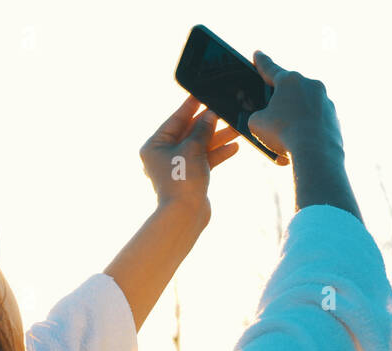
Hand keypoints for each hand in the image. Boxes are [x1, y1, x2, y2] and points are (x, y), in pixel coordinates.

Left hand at [139, 94, 239, 219]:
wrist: (184, 215)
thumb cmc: (182, 180)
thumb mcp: (192, 149)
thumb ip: (202, 130)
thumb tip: (211, 114)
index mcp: (154, 145)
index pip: (175, 120)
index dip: (190, 106)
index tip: (202, 94)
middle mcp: (163, 155)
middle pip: (189, 133)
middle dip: (208, 123)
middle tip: (225, 110)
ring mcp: (177, 168)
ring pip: (199, 147)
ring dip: (217, 138)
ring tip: (237, 129)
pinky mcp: (189, 178)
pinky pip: (204, 161)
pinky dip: (217, 154)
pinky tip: (234, 147)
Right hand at [248, 51, 343, 162]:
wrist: (315, 153)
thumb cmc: (283, 134)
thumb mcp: (257, 124)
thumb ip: (258, 116)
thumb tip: (264, 119)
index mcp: (290, 80)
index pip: (270, 68)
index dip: (261, 62)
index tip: (258, 53)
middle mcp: (311, 85)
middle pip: (290, 91)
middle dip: (281, 102)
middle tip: (273, 115)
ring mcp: (325, 101)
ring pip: (304, 109)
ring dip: (295, 120)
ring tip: (286, 140)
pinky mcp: (335, 118)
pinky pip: (316, 123)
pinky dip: (307, 132)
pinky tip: (300, 146)